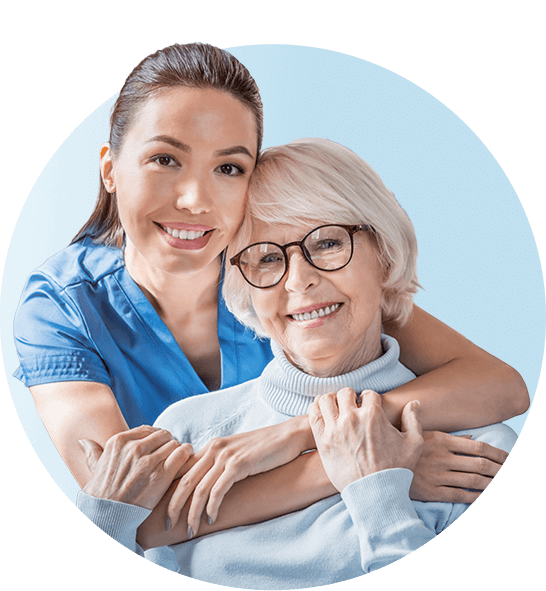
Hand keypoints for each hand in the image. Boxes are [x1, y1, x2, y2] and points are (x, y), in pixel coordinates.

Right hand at [79, 425, 192, 510]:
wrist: (107, 517)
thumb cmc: (102, 495)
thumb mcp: (95, 469)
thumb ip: (93, 453)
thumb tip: (83, 442)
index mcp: (120, 441)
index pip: (148, 430)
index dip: (155, 439)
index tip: (158, 449)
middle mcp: (134, 447)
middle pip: (163, 435)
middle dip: (168, 444)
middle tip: (170, 455)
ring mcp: (148, 460)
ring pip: (174, 443)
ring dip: (178, 451)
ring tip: (178, 460)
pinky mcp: (162, 474)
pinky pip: (182, 453)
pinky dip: (187, 454)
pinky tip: (186, 461)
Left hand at [167, 416, 311, 536]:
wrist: (289, 435)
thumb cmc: (266, 448)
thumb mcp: (238, 453)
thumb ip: (222, 464)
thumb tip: (208, 485)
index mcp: (212, 446)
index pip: (182, 468)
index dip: (170, 489)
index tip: (165, 509)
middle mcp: (215, 448)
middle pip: (185, 480)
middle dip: (173, 505)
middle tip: (168, 524)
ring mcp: (226, 455)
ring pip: (199, 488)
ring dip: (192, 512)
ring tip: (190, 530)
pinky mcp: (239, 464)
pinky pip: (218, 490)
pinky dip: (211, 508)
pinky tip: (211, 519)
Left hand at [309, 388, 424, 491]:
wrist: (376, 494)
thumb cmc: (396, 469)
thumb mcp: (414, 443)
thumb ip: (413, 420)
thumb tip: (413, 403)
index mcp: (373, 415)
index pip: (368, 394)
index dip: (369, 399)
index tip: (368, 407)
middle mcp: (352, 418)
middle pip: (345, 393)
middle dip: (350, 397)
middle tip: (351, 407)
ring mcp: (335, 428)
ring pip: (326, 400)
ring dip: (332, 401)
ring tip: (336, 408)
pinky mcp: (322, 440)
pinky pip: (313, 414)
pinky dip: (316, 409)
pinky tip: (323, 413)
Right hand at [410, 430, 508, 502]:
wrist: (381, 471)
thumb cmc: (403, 450)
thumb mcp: (422, 435)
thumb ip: (447, 436)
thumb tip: (470, 437)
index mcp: (441, 440)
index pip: (478, 447)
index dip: (497, 453)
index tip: (507, 457)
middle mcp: (442, 458)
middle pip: (480, 464)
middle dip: (499, 469)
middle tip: (507, 471)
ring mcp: (438, 476)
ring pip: (474, 480)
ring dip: (491, 483)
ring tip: (499, 482)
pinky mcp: (433, 492)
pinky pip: (461, 495)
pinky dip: (476, 497)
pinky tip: (483, 495)